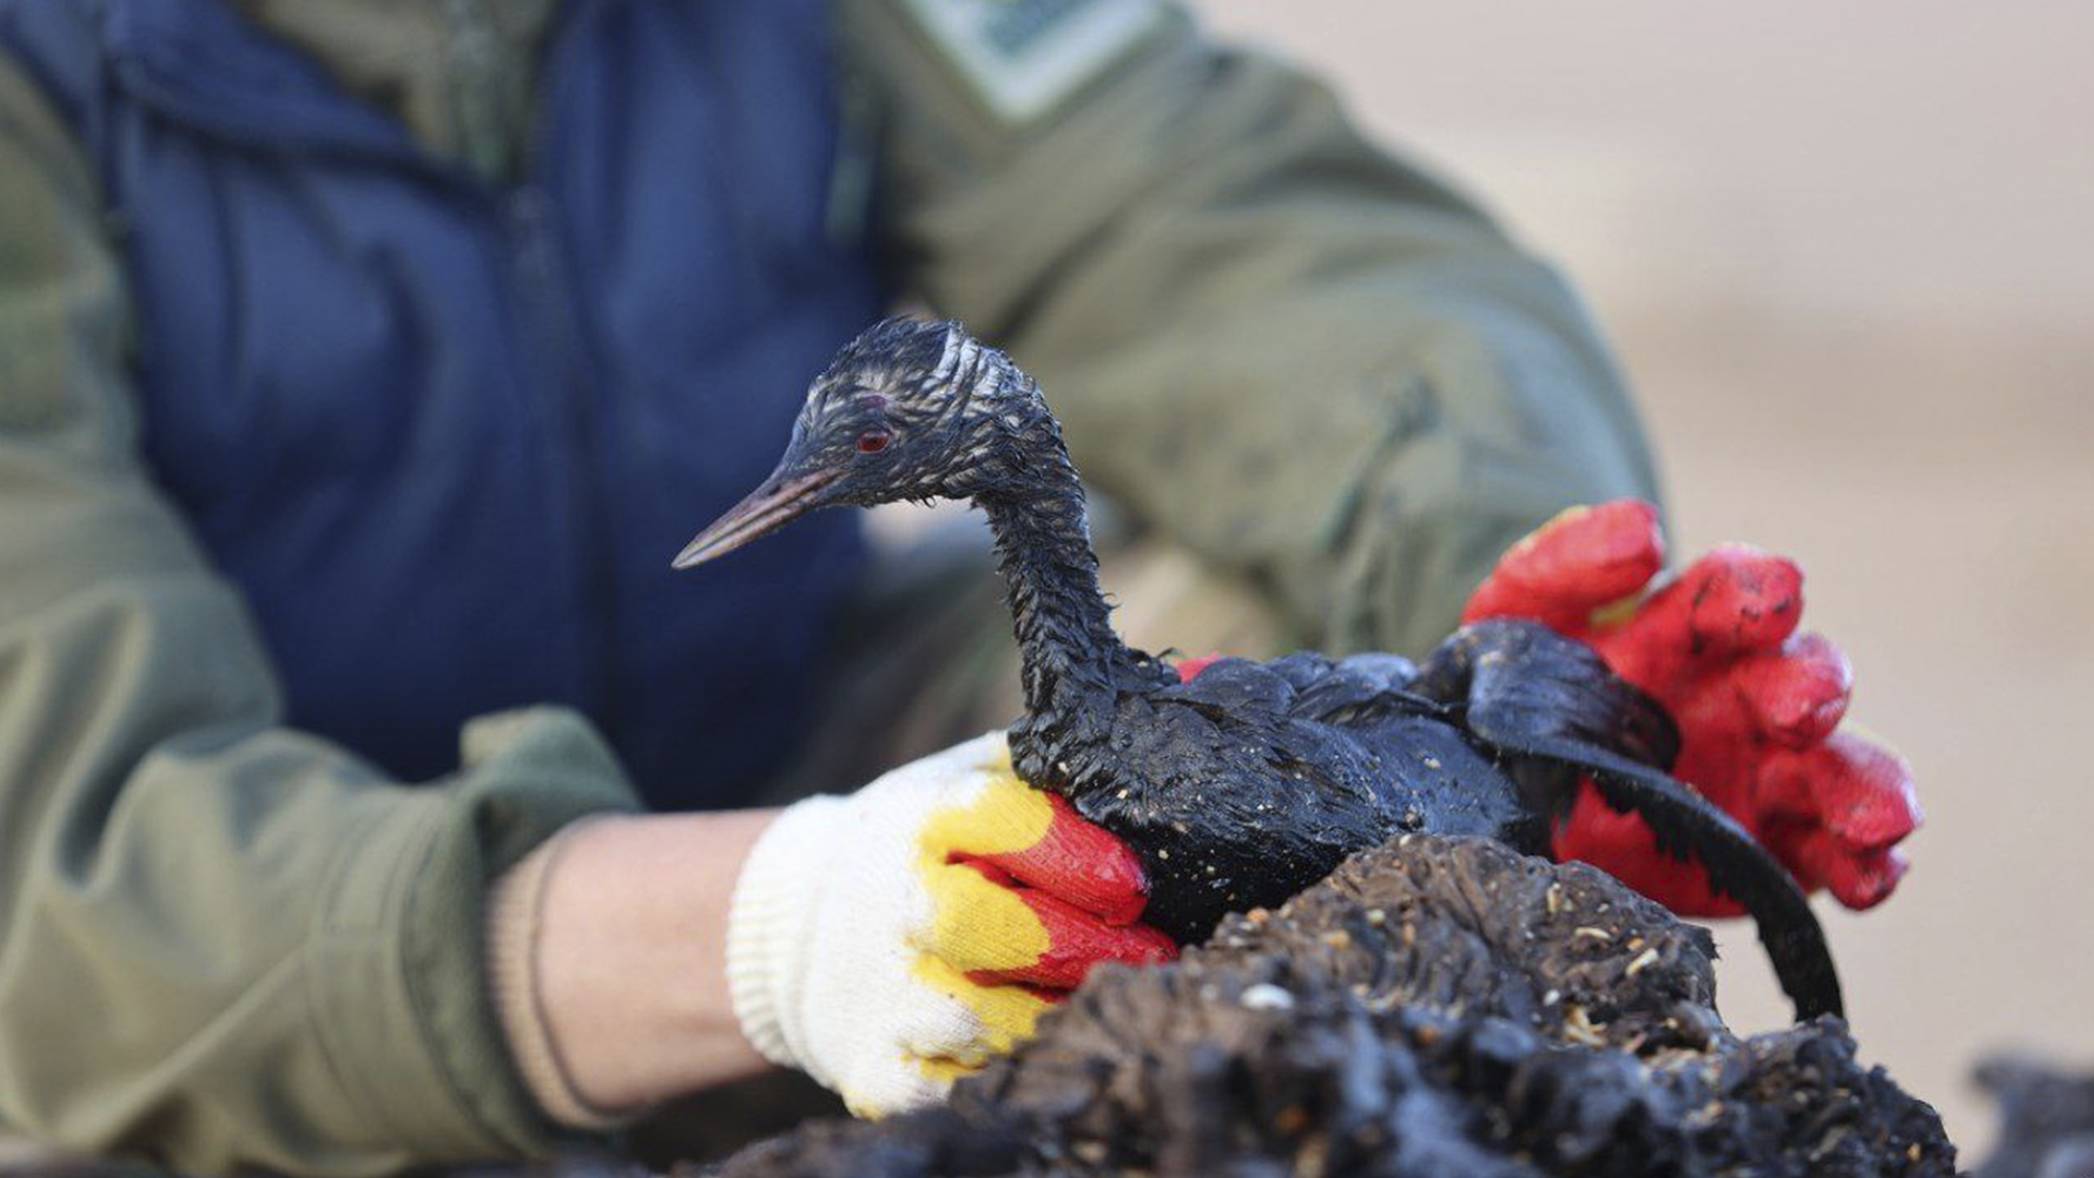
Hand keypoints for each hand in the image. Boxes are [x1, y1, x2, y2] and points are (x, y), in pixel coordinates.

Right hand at [725, 732, 1173, 1114]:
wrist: (798, 926)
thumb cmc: (925, 846)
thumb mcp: (973, 779)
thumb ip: (1068, 752)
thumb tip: (1203, 678)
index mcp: (926, 818)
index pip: (1002, 821)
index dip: (1078, 853)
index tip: (1135, 880)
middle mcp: (899, 903)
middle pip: (988, 928)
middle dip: (1082, 944)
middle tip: (1151, 953)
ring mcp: (882, 990)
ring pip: (982, 1021)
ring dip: (1057, 1015)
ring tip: (1106, 1001)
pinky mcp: (874, 1068)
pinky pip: (953, 1089)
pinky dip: (1002, 1077)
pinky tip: (1042, 1050)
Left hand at [1462, 500, 1922, 914]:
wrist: (1500, 787)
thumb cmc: (1523, 681)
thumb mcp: (1525, 611)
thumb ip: (1571, 562)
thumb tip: (1643, 531)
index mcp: (1693, 629)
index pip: (1737, 594)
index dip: (1754, 590)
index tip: (1769, 593)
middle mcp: (1745, 697)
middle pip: (1804, 680)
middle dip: (1811, 686)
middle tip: (1802, 703)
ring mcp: (1764, 777)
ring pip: (1837, 774)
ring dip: (1863, 788)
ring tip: (1879, 817)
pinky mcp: (1766, 854)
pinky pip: (1827, 861)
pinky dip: (1862, 869)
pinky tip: (1870, 876)